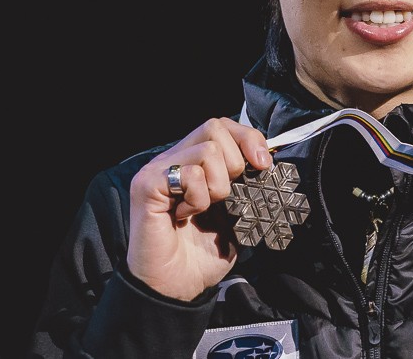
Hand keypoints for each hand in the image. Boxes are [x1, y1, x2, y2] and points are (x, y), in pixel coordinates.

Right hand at [126, 117, 271, 300]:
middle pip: (215, 127)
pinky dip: (198, 197)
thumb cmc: (201, 254)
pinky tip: (187, 215)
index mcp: (194, 162)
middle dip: (235, 162)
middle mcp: (174, 159)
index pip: (223, 125)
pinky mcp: (147, 185)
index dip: (248, 138)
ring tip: (205, 208)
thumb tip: (266, 161)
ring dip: (218, 186)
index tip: (263, 165)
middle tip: (227, 195)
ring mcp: (158, 170)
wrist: (176, 287)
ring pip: (207, 151)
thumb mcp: (236, 213)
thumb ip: (246, 184)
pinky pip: (188, 173)